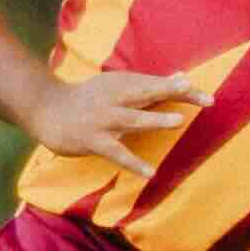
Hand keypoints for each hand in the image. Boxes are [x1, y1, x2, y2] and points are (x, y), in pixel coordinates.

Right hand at [21, 65, 206, 176]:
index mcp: (122, 83)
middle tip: (195, 93)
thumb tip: (184, 78)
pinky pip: (116, 152)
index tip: (203, 93)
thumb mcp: (117, 86)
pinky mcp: (92, 140)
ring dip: (154, 119)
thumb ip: (151, 85)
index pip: (155, 85)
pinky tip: (149, 172)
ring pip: (132, 118)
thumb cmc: (89, 99)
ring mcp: (102, 119)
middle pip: (147, 93)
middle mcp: (114, 98)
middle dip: (171, 92)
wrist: (46, 109)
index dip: (179, 89)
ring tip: (178, 122)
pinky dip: (133, 162)